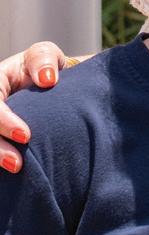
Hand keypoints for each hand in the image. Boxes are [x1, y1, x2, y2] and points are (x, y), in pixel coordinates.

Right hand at [0, 42, 66, 171]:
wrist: (56, 88)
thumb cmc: (47, 69)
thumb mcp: (46, 56)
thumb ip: (43, 60)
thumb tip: (46, 79)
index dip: (2, 120)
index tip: (25, 136)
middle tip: (18, 164)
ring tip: (17, 169)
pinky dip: (0, 166)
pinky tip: (14, 178)